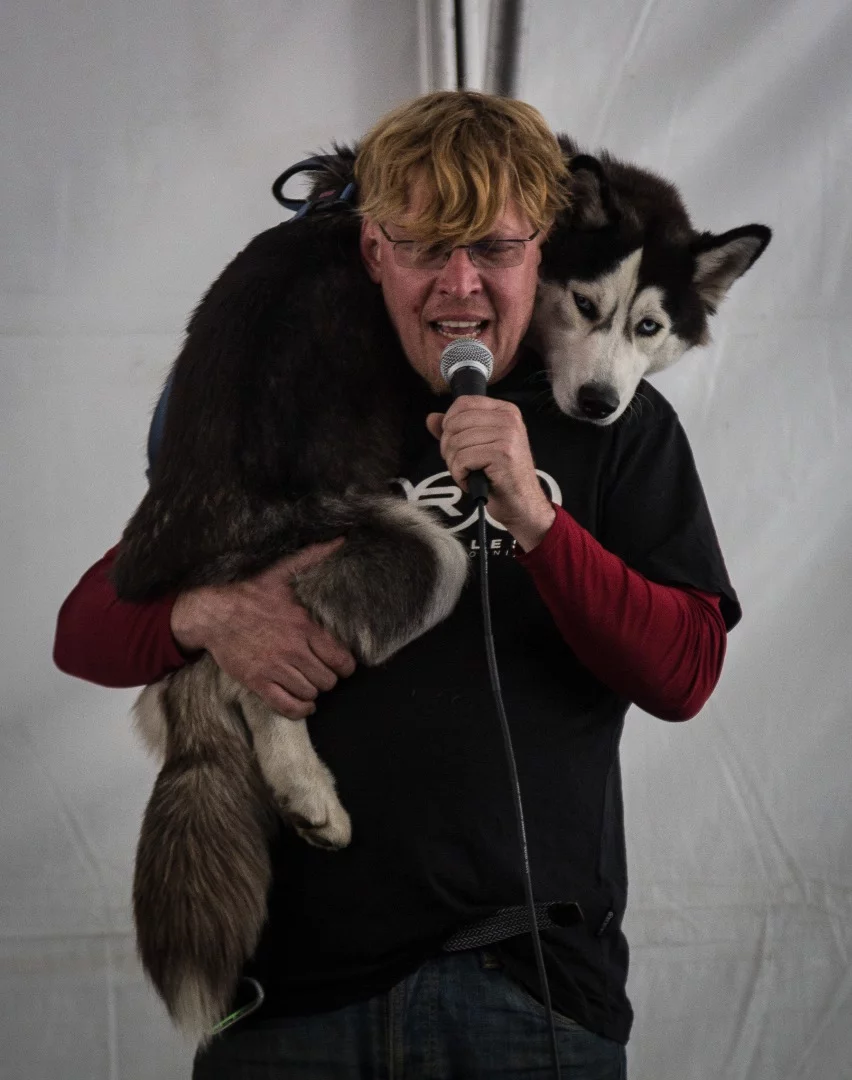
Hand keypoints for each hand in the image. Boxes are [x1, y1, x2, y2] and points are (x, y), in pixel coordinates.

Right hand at [170, 539, 355, 718]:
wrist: (212, 614)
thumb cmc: (250, 595)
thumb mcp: (283, 573)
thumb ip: (313, 558)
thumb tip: (340, 540)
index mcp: (304, 627)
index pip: (341, 659)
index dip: (345, 665)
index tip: (341, 664)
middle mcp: (293, 651)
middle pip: (328, 679)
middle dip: (329, 677)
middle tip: (323, 671)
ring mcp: (275, 668)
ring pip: (310, 693)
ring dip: (313, 690)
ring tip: (310, 682)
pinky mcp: (258, 683)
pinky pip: (288, 706)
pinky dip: (300, 709)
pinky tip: (303, 703)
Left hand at [426, 396, 555, 550]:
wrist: (522, 504)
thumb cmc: (500, 477)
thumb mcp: (478, 446)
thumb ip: (455, 430)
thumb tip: (431, 418)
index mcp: (505, 411)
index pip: (463, 403)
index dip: (449, 424)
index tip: (456, 443)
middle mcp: (509, 419)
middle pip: (455, 423)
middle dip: (449, 448)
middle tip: (462, 464)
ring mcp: (507, 435)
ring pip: (456, 443)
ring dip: (454, 464)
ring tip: (469, 473)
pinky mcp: (502, 454)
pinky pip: (462, 459)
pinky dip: (460, 475)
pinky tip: (472, 481)